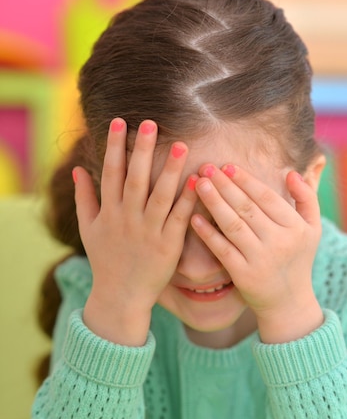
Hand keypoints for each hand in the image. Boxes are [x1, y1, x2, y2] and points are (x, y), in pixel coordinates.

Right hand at [73, 118, 196, 344]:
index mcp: (109, 213)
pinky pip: (179, 218)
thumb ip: (84, 198)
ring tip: (181, 145)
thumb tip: (78, 169)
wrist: (120, 296)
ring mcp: (149, 232)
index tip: (120, 122)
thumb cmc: (105, 260)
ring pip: (160, 196)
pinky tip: (197, 180)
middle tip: (151, 122)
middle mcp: (128, 219)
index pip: (111, 173)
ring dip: (170, 170)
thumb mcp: (88, 229)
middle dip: (142, 150)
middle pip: (135, 179)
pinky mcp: (168, 245)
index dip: (115, 147)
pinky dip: (187, 200)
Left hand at [191, 164, 323, 342]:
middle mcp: (279, 242)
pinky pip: (222, 249)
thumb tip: (291, 172)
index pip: (267, 197)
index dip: (246, 180)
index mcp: (295, 228)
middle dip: (225, 185)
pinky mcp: (243, 275)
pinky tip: (194, 218)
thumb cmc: (298, 260)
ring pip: (233, 225)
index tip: (228, 166)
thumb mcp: (313, 229)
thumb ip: (307, 198)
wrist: (288, 303)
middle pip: (246, 208)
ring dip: (214, 202)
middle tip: (206, 167)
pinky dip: (208, 233)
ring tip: (199, 184)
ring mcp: (260, 259)